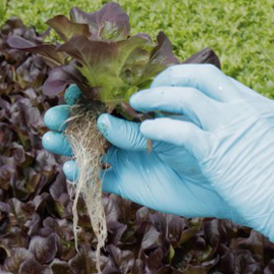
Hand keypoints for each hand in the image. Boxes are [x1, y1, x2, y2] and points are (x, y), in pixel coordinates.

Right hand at [42, 85, 229, 218]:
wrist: (224, 180)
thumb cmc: (204, 143)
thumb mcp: (170, 130)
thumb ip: (136, 130)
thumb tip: (101, 122)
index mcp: (141, 111)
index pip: (107, 100)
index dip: (87, 96)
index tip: (70, 91)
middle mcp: (129, 133)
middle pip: (91, 125)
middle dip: (69, 120)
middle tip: (50, 118)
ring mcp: (126, 158)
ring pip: (90, 150)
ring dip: (69, 145)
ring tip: (49, 140)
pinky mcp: (127, 182)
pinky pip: (101, 178)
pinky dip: (84, 175)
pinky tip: (70, 169)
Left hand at [128, 64, 273, 271]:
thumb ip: (261, 137)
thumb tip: (248, 142)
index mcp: (261, 108)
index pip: (218, 79)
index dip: (189, 77)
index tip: (173, 84)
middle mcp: (246, 110)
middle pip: (199, 76)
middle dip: (169, 77)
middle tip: (151, 89)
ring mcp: (232, 128)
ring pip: (184, 96)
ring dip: (155, 96)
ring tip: (137, 103)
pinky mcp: (218, 153)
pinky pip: (178, 131)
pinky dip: (158, 128)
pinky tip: (146, 132)